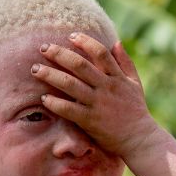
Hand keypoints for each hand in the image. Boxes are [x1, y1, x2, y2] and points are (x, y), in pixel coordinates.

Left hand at [33, 34, 162, 158]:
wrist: (140, 139)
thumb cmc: (136, 110)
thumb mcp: (135, 83)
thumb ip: (126, 62)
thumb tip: (116, 42)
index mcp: (117, 77)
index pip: (100, 53)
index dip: (85, 41)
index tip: (70, 36)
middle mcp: (106, 87)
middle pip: (80, 65)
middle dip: (59, 54)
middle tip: (43, 47)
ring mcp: (98, 104)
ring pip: (70, 85)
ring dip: (50, 75)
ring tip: (35, 69)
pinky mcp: (91, 121)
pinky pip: (69, 110)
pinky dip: (56, 103)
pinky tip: (44, 99)